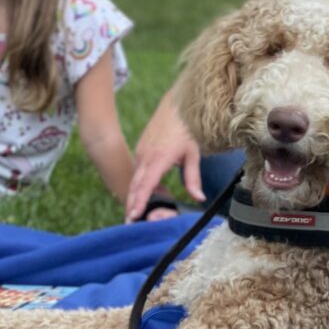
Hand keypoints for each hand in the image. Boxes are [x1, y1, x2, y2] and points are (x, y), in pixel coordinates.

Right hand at [124, 103, 201, 220]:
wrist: (175, 105)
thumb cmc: (186, 129)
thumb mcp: (193, 154)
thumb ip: (193, 178)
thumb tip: (199, 198)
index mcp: (159, 157)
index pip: (146, 183)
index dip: (140, 200)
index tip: (133, 215)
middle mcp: (146, 155)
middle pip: (135, 184)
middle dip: (132, 204)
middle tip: (129, 222)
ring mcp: (141, 151)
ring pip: (135, 178)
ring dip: (134, 195)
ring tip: (134, 214)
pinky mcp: (141, 149)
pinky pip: (138, 170)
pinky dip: (139, 184)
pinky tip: (145, 195)